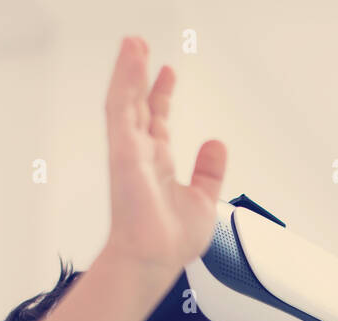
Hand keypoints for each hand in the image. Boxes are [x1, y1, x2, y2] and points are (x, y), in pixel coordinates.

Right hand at [101, 36, 226, 271]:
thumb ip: (209, 171)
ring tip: (133, 43)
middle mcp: (141, 154)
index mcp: (157, 164)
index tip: (167, 73)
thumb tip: (216, 144)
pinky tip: (131, 59)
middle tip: (140, 46)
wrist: (154, 260)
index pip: (156, 120)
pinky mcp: (123, 151)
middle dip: (139, 74)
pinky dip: (125, 81)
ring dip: (128, 70)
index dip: (161, 94)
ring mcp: (130, 151)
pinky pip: (121, 108)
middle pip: (138, 104)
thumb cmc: (169, 241)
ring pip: (126, 100)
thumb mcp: (203, 199)